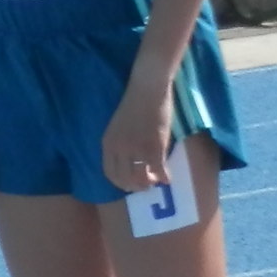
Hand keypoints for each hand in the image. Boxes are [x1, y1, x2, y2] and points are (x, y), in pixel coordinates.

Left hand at [99, 64, 174, 198]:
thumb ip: (119, 143)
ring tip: (156, 181)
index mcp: (107, 144)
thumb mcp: (117, 126)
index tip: (129, 184)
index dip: (120, 182)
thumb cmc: (134, 104)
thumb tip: (127, 160)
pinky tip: (168, 177)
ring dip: (149, 183)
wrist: (147, 90)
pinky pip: (159, 169)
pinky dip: (165, 176)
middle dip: (135, 186)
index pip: (110, 173)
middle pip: (125, 179)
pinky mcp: (154, 147)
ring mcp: (136, 150)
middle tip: (145, 186)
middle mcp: (119, 150)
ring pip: (141, 178)